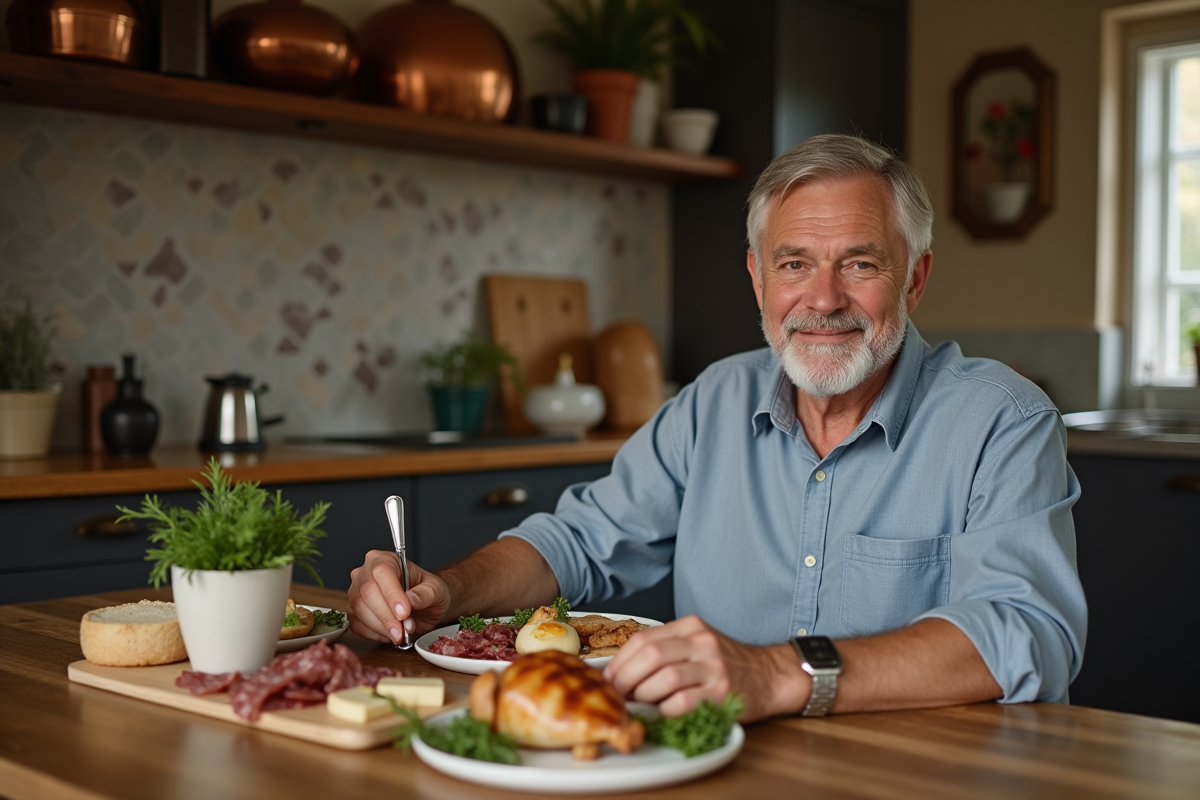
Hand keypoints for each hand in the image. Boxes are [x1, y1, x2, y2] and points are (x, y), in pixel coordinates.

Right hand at [348, 550, 451, 644]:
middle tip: (402, 631)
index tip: (404, 613)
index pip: (383, 572)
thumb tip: (411, 599)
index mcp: (386, 559)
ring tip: (400, 634)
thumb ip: (426, 593)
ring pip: (359, 609)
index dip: (392, 594)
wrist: (425, 606)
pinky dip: (373, 633)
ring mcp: (356, 591)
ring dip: (380, 627)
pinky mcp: (353, 611)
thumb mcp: (436, 590)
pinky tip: (389, 634)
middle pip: (367, 592)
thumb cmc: (428, 592)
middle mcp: (366, 572)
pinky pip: (356, 624)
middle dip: (386, 616)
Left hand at [602, 615, 806, 721]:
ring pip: (664, 678)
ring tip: (639, 704)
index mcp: (690, 627)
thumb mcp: (697, 643)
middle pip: (650, 656)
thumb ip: (666, 649)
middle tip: (618, 694)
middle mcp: (702, 643)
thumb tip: (620, 669)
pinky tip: (663, 712)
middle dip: (626, 678)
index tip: (609, 677)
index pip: (643, 639)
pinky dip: (665, 710)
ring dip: (644, 695)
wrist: (769, 675)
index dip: (620, 661)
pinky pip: (683, 702)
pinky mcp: (722, 693)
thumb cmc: (727, 663)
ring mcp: (714, 667)